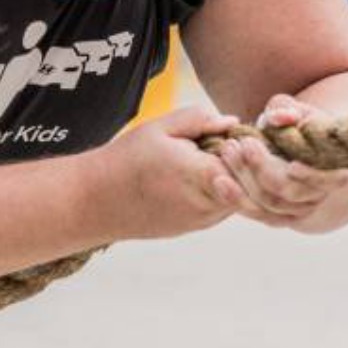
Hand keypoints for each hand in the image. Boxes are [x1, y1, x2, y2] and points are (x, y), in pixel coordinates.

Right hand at [96, 105, 248, 240]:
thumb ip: (199, 120)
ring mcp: (202, 220)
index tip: (233, 135)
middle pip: (249, 184)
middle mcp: (207, 204)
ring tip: (213, 159)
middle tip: (232, 146)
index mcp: (201, 175)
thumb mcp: (160, 127)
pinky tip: (201, 176)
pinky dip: (221, 191)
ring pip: (239, 198)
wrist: (98, 202)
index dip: (245, 146)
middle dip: (245, 164)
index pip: (247, 162)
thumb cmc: (127, 160)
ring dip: (234, 178)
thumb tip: (232, 122)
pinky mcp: (194, 228)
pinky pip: (221, 207)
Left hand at [218, 95, 347, 234]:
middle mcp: (316, 197)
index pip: (328, 180)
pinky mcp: (275, 218)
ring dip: (244, 179)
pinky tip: (219, 179)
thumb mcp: (297, 111)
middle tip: (241, 143)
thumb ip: (287, 110)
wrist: (296, 151)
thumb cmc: (298, 124)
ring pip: (268, 205)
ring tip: (226, 151)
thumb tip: (280, 118)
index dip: (313, 176)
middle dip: (262, 168)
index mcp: (333, 171)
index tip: (292, 165)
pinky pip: (254, 212)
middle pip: (288, 191)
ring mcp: (296, 212)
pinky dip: (235, 197)